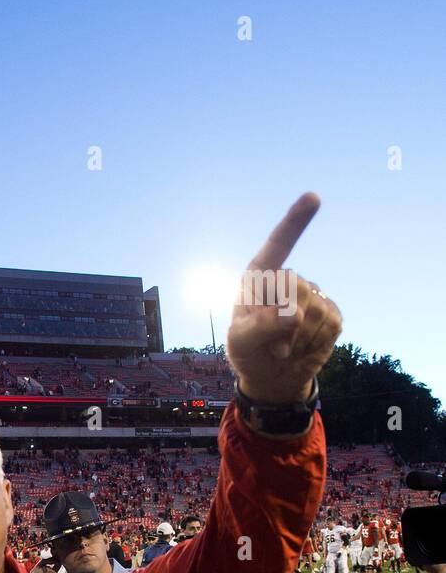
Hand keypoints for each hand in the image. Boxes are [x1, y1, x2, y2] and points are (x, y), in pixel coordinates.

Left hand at [226, 193, 341, 404]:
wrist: (272, 374)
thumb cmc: (248, 352)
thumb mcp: (242, 343)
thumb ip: (261, 328)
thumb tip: (293, 314)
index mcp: (258, 278)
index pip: (277, 246)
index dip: (295, 222)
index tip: (314, 197)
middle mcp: (286, 280)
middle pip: (297, 288)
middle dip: (283, 323)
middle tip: (270, 343)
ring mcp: (312, 295)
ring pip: (315, 310)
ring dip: (297, 339)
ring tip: (284, 347)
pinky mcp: (331, 313)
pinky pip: (331, 324)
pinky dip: (314, 344)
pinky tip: (302, 348)